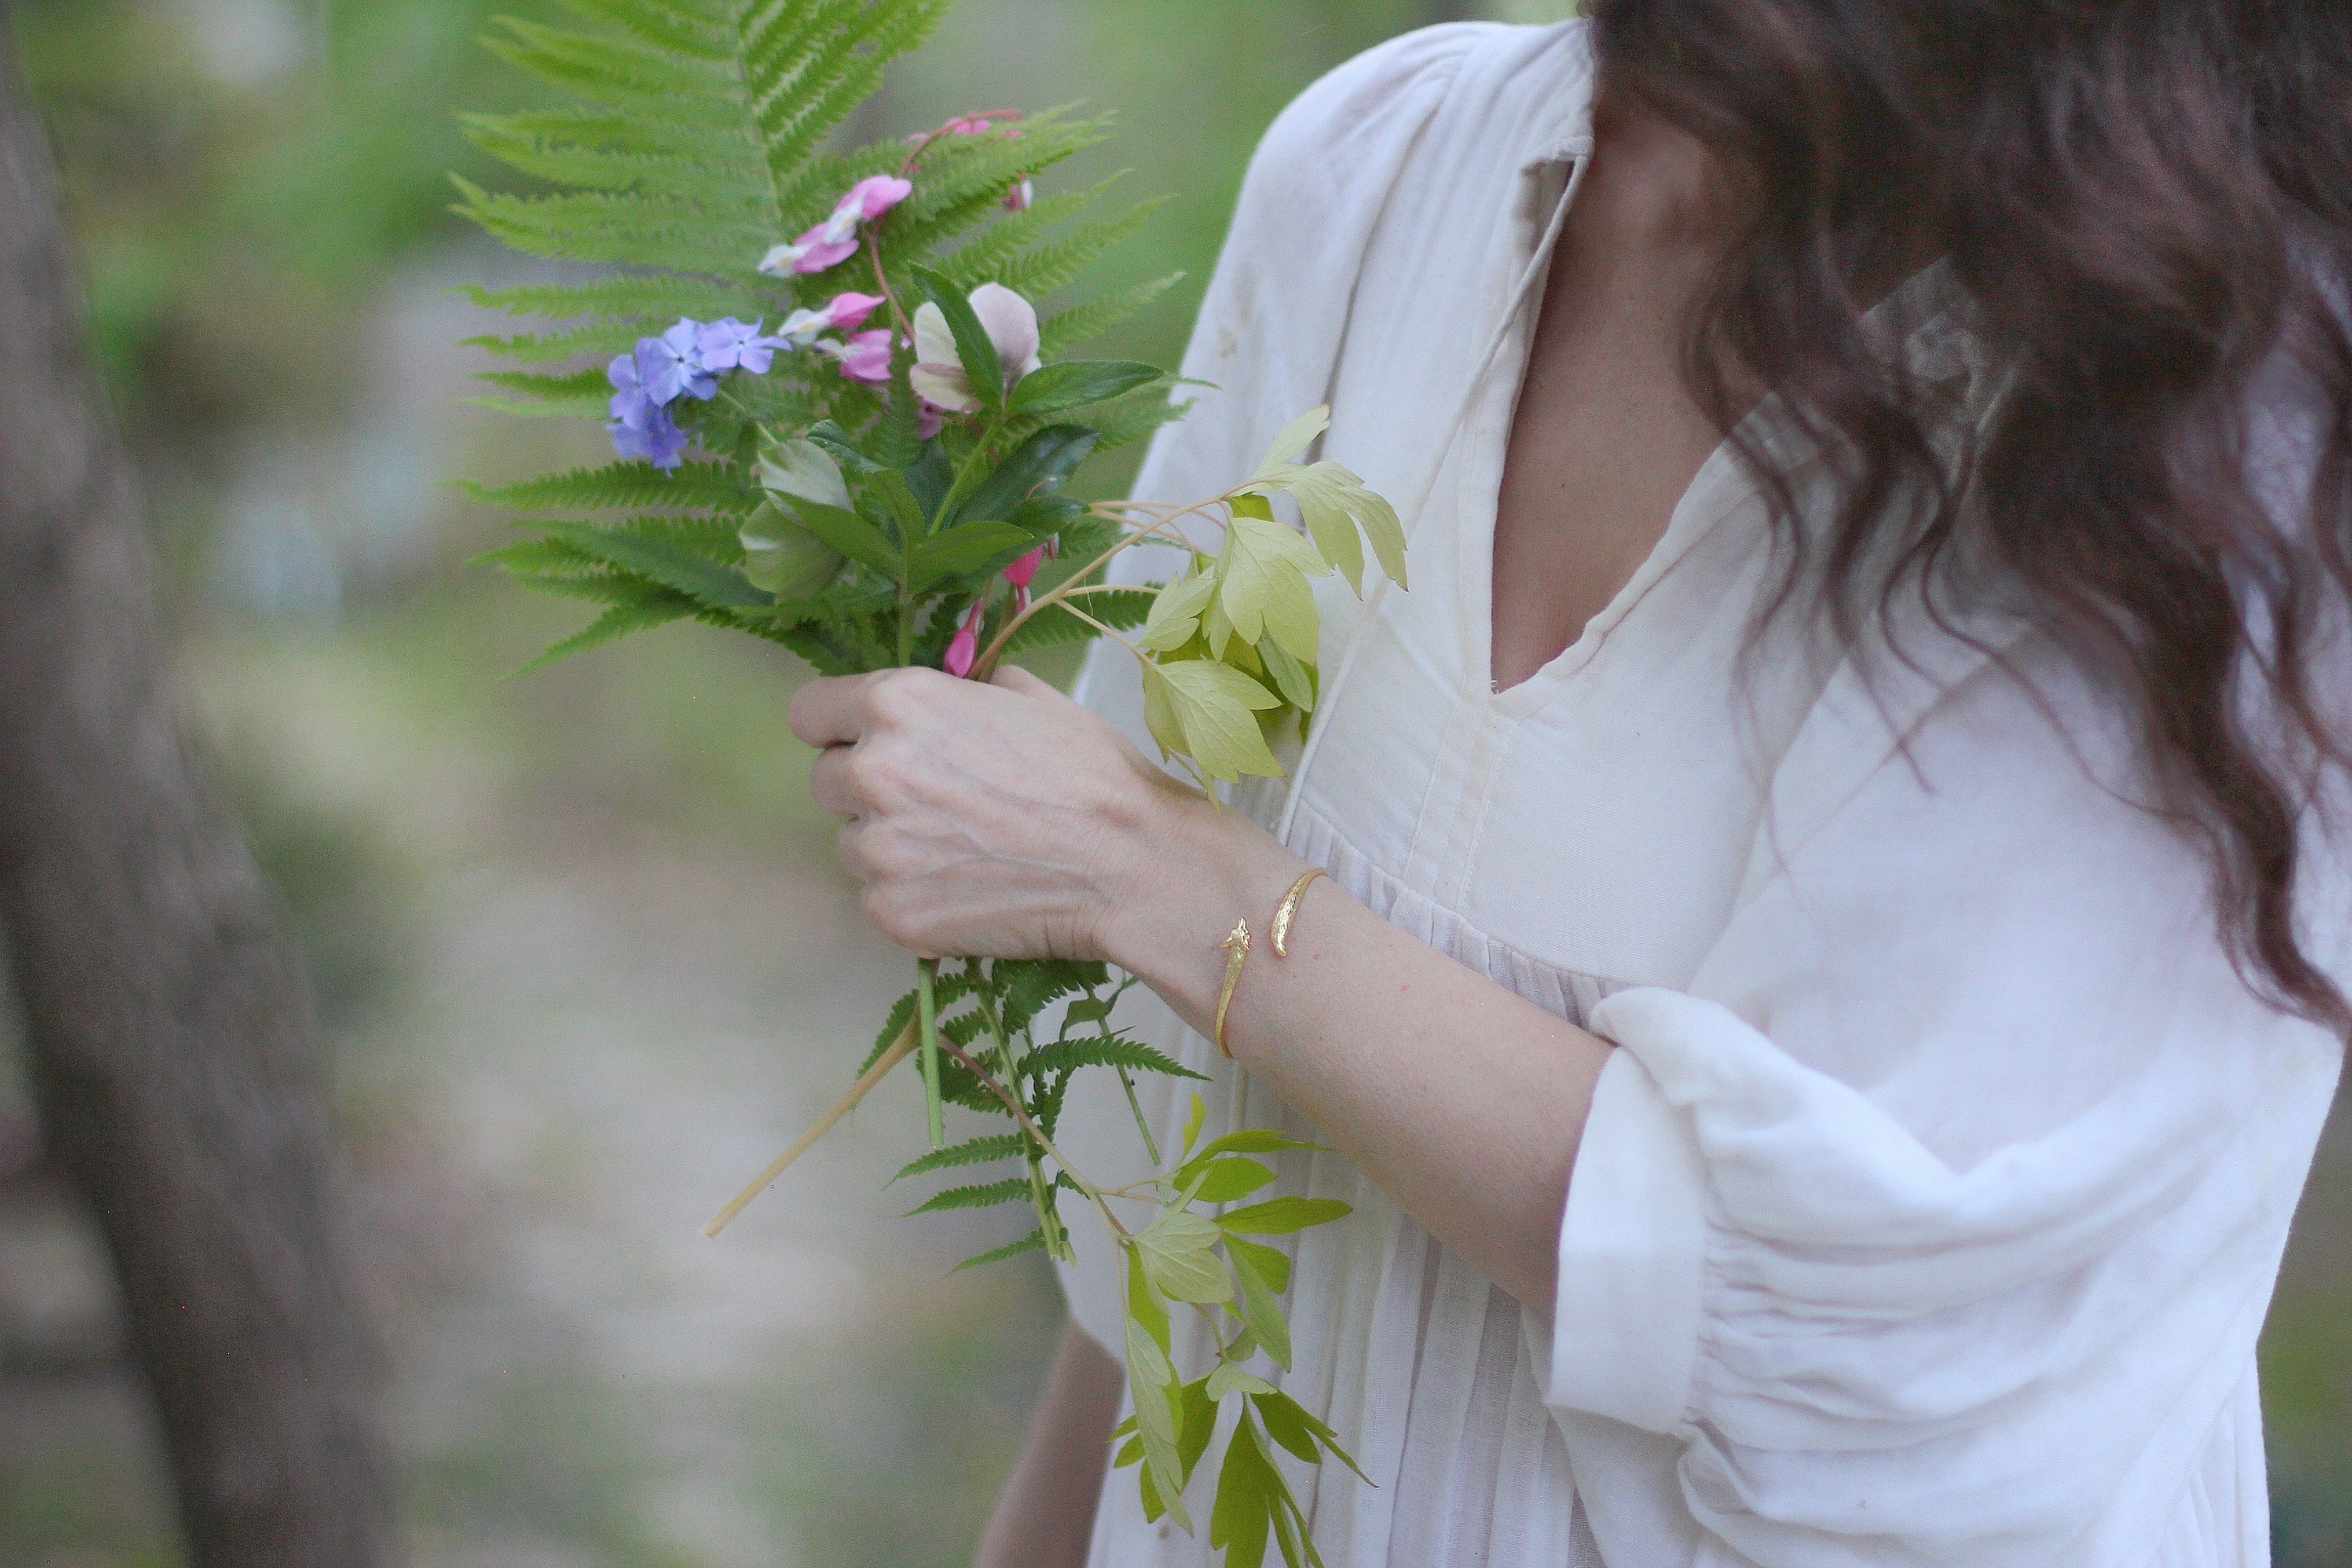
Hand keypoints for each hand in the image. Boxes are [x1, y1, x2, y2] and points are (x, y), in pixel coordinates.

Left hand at [790, 665, 1207, 962]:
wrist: (1131, 866)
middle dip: (866, 788)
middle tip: (932, 801)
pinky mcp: (891, 912)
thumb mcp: (1030, 698)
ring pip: (851, 842)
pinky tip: (969, 887)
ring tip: (961, 849)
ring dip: (888, 844)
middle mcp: (872, 771)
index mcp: (898, 705)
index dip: (838, 727)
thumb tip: (951, 699)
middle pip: (824, 779)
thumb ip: (965, 692)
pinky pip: (878, 896)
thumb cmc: (1092, 774)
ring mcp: (877, 849)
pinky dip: (912, 894)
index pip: (808, 712)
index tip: (864, 741)